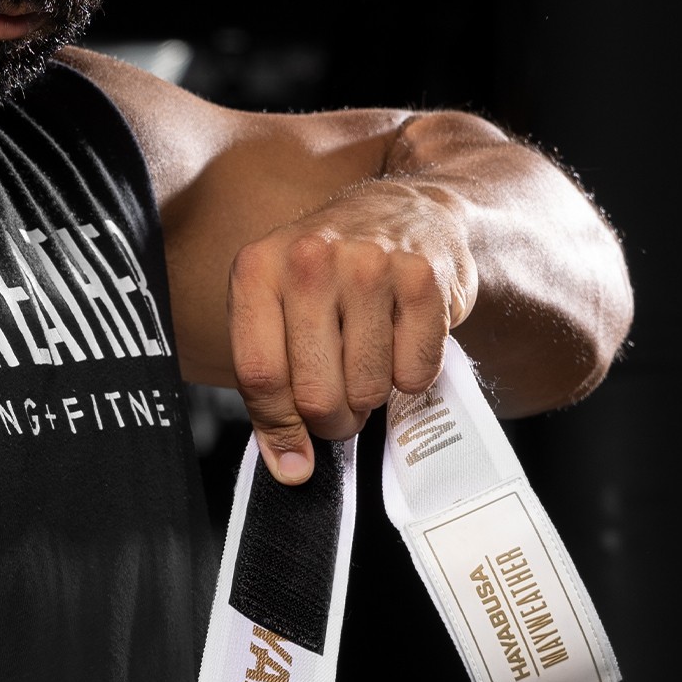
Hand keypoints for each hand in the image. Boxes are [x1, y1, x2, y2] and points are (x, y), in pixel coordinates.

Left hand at [228, 178, 478, 480]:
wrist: (405, 212)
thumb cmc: (329, 278)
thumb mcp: (279, 315)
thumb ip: (272, 393)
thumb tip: (290, 470)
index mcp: (257, 269)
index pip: (261, 377)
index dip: (280, 428)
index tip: (295, 454)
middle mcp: (309, 259)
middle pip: (315, 393)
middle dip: (332, 420)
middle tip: (341, 408)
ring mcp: (370, 263)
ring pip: (368, 390)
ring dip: (371, 397)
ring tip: (369, 364)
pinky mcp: (424, 276)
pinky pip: (416, 373)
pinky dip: (411, 375)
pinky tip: (402, 340)